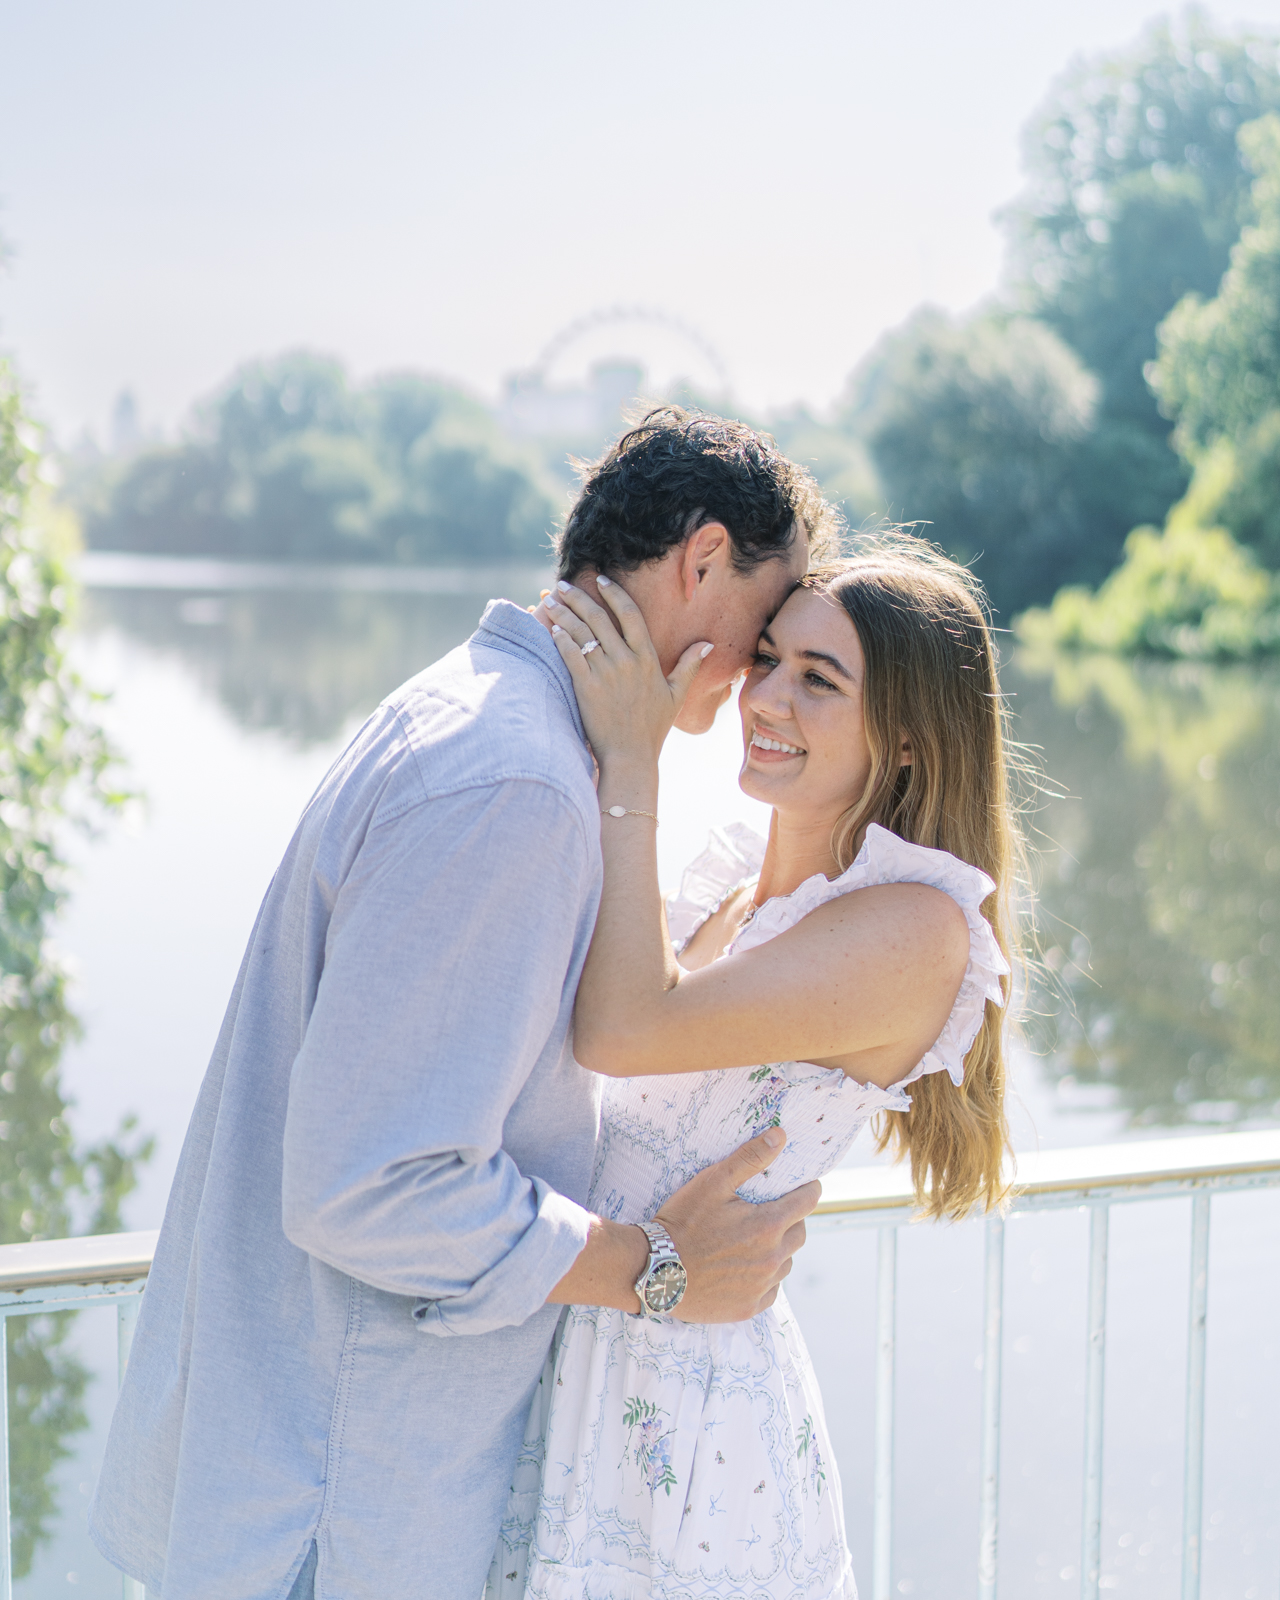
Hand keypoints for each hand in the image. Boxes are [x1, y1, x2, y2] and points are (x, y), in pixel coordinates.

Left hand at [546, 579, 712, 768]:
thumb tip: (708, 644)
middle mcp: (626, 661)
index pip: (631, 615)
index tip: (601, 580)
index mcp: (648, 659)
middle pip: (600, 619)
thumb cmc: (653, 729)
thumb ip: (690, 666)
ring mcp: (605, 674)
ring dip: (565, 614)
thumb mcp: (676, 695)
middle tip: (565, 585)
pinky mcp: (586, 688)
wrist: (630, 756)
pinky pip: (571, 656)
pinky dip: (560, 640)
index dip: (614, 594)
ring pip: (582, 634)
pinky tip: (552, 629)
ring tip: (552, 601)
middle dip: (580, 598)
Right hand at [656, 1127, 819, 1322]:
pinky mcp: (749, 1307)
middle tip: (772, 1212)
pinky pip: (771, 1289)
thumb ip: (749, 1158)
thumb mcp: (713, 1182)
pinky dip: (765, 1277)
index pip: (807, 1202)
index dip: (808, 1190)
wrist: (654, 1270)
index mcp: (768, 1226)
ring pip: (786, 1262)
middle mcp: (772, 1259)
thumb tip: (780, 1135)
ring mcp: (761, 1286)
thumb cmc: (682, 1222)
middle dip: (792, 1219)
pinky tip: (745, 1268)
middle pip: (799, 1233)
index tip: (806, 1186)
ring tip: (754, 1240)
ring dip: (778, 1249)